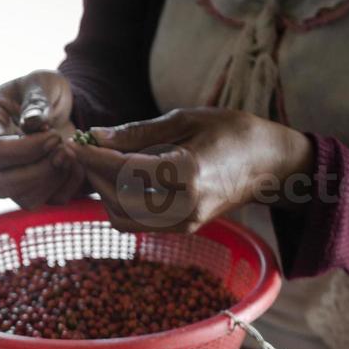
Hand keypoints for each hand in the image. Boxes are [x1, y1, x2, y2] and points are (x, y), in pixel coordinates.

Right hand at [0, 69, 84, 209]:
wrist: (53, 106)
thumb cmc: (41, 90)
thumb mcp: (40, 82)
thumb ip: (36, 100)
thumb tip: (33, 123)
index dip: (26, 150)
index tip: (54, 135)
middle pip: (2, 184)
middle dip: (41, 170)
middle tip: (64, 148)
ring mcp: (4, 177)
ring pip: (22, 198)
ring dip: (53, 179)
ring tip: (69, 153)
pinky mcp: (25, 189)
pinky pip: (43, 201)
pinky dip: (64, 186)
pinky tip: (73, 164)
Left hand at [69, 107, 314, 232]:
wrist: (272, 164)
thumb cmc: (233, 132)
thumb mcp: (187, 119)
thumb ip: (138, 131)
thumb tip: (96, 136)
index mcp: (188, 173)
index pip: (124, 170)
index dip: (94, 158)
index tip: (76, 144)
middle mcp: (184, 205)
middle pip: (117, 199)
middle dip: (94, 177)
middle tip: (83, 154)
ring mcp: (184, 222)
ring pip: (122, 217)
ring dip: (104, 194)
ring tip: (100, 167)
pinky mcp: (183, 229)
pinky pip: (137, 223)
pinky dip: (120, 204)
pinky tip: (118, 181)